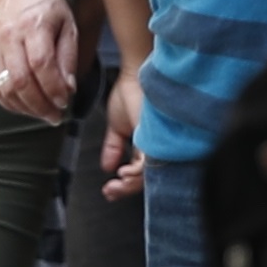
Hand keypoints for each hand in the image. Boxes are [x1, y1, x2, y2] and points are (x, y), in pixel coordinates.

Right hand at [0, 0, 79, 122]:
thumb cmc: (48, 8)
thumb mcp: (69, 25)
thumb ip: (68, 58)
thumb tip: (68, 88)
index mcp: (33, 26)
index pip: (41, 64)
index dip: (53, 87)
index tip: (65, 100)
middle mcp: (9, 37)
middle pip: (20, 80)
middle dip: (40, 104)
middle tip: (55, 116)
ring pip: (4, 87)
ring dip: (25, 108)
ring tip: (43, 114)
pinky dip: (9, 102)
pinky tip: (25, 107)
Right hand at [99, 62, 149, 201]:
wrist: (133, 75)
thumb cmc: (131, 92)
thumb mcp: (117, 126)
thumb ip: (113, 147)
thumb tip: (106, 167)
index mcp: (148, 144)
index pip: (142, 174)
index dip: (125, 185)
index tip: (108, 190)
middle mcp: (157, 145)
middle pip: (147, 178)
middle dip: (125, 189)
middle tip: (110, 191)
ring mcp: (159, 141)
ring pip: (150, 174)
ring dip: (130, 183)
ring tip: (117, 183)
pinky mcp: (158, 136)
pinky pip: (151, 162)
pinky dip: (137, 172)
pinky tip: (124, 173)